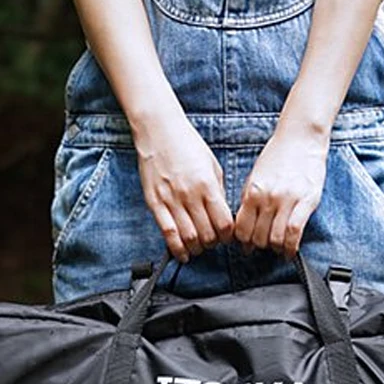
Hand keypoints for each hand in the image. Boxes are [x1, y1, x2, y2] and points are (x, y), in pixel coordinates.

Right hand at [134, 110, 233, 261]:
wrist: (159, 130)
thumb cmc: (187, 144)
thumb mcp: (212, 165)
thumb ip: (218, 192)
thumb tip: (222, 215)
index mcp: (208, 185)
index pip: (224, 223)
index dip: (228, 236)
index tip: (227, 236)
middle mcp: (190, 195)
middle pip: (207, 234)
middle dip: (213, 243)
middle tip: (212, 242)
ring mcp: (171, 200)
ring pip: (188, 237)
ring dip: (196, 248)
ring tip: (199, 247)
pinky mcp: (155, 203)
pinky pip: (167, 233)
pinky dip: (176, 248)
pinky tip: (182, 254)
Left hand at [233, 123, 328, 259]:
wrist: (300, 138)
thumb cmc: (277, 156)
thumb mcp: (255, 177)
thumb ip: (249, 201)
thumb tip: (243, 226)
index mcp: (253, 191)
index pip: (242, 229)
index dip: (243, 242)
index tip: (247, 246)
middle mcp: (268, 197)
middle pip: (258, 237)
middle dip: (260, 246)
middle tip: (264, 247)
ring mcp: (288, 199)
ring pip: (276, 238)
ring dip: (276, 248)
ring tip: (278, 248)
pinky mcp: (307, 201)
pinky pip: (295, 232)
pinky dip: (291, 247)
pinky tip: (289, 250)